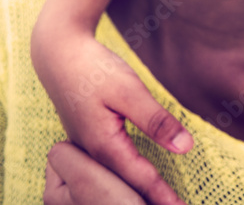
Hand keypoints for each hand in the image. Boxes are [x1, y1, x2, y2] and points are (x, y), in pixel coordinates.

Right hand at [36, 33, 192, 204]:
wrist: (58, 54)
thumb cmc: (93, 69)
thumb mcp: (129, 90)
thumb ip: (156, 120)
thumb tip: (185, 148)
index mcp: (104, 147)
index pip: (140, 180)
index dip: (163, 197)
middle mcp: (93, 155)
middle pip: (123, 191)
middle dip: (147, 203)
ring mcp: (86, 150)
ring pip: (112, 185)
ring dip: (135, 197)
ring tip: (158, 204)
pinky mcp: (86, 143)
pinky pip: (106, 173)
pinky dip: (124, 184)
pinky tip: (136, 188)